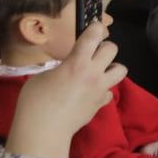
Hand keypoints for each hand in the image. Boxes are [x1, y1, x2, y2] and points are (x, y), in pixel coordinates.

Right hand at [7, 21, 125, 157]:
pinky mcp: (101, 104)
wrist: (44, 130)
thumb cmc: (35, 101)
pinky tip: (90, 94)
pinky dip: (102, 91)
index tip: (93, 27)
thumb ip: (60, 68)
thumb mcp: (42, 77)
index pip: (93, 37)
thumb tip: (66, 70)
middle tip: (93, 53)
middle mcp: (93, 73)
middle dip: (104, 47)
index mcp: (76, 63)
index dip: (95, 28)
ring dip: (112, 67)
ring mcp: (100, 89)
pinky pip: (109, 92)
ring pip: (121, 70)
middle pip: (113, 49)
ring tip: (99, 72)